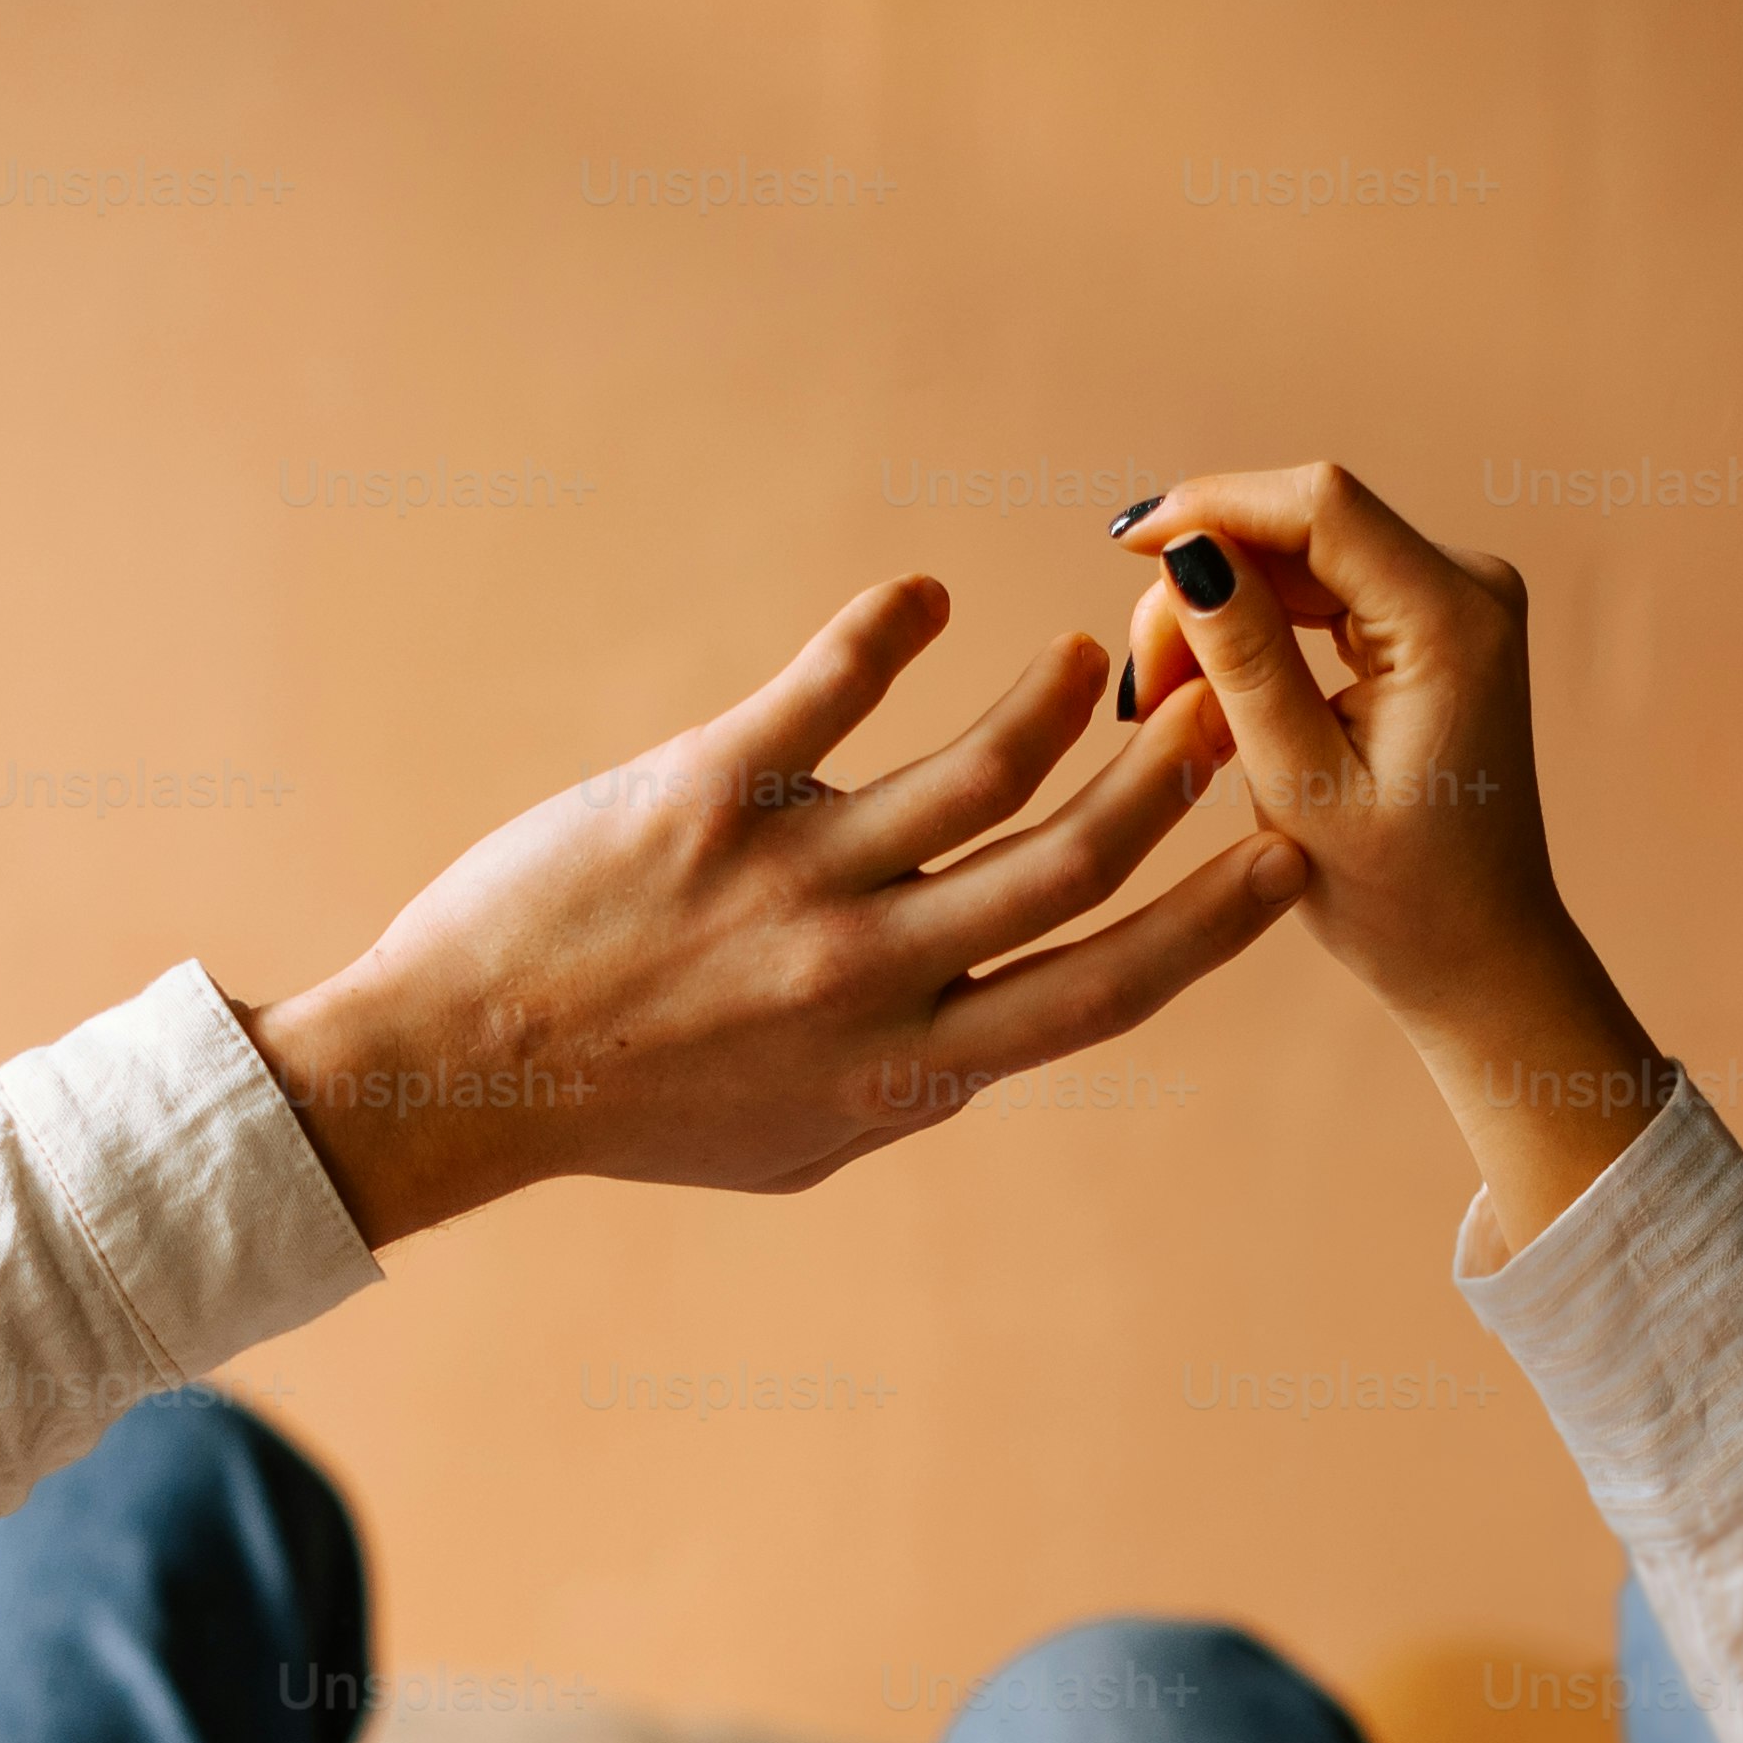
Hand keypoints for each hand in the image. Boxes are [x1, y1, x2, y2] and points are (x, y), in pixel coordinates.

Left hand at [243, 579, 1305, 1242]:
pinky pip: (827, 689)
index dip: (1212, 922)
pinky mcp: (706, 794)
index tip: (1282, 852)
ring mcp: (793, 883)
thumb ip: (911, 1086)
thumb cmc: (633, 1112)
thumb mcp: (796, 1144)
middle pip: (1074, 866)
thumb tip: (993, 1038)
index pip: (1101, 993)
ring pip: (983, 771)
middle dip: (1170, 779)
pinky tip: (922, 598)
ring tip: (1080, 657)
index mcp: (906, 1068)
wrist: (460, 1075)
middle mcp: (868, 977)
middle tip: (1219, 702)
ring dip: (1055, 701)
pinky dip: (889, 629)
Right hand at [1110, 464, 1668, 1248]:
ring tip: (1171, 706)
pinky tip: (1213, 697)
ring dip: (1219, 608)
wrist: (1476, 952)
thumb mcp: (1300, 785)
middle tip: (1145, 685)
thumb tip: (1184, 549)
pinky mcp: (1425, 620)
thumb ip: (1244, 659)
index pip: (1319, 506)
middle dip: (1206, 578)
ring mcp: (1452, 597)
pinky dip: (1254, 627)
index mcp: (1453, 622)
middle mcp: (1468, 586)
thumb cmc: (1399, 896)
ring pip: (1299, 552)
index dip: (1213, 506)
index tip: (1122, 543)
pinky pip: (1317, 588)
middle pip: (1303, 523)